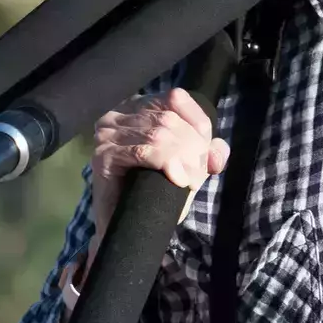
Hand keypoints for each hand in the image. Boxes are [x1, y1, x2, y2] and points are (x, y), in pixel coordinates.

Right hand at [88, 89, 228, 246]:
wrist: (125, 224)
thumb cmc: (154, 190)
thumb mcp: (188, 166)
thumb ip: (206, 153)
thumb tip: (219, 150)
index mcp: (140, 105)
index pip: (176, 98)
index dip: (198, 123)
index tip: (207, 153)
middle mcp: (120, 112)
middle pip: (170, 119)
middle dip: (193, 148)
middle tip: (198, 175)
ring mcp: (108, 133)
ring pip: (159, 135)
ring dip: (183, 159)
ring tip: (188, 181)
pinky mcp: (103, 155)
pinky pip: (143, 151)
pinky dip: (166, 164)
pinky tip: (176, 179)